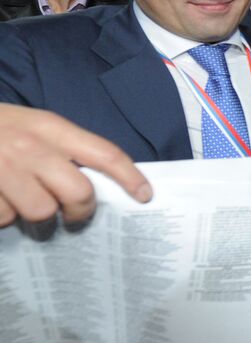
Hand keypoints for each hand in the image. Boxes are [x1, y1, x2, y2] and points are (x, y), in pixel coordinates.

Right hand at [0, 105, 151, 225]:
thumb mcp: (30, 124)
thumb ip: (61, 148)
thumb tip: (92, 183)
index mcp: (50, 127)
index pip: (104, 153)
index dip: (130, 177)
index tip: (145, 196)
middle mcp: (31, 147)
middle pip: (78, 193)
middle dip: (80, 211)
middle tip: (73, 215)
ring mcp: (4, 168)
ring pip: (40, 212)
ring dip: (32, 214)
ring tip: (19, 200)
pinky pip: (3, 218)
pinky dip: (0, 216)